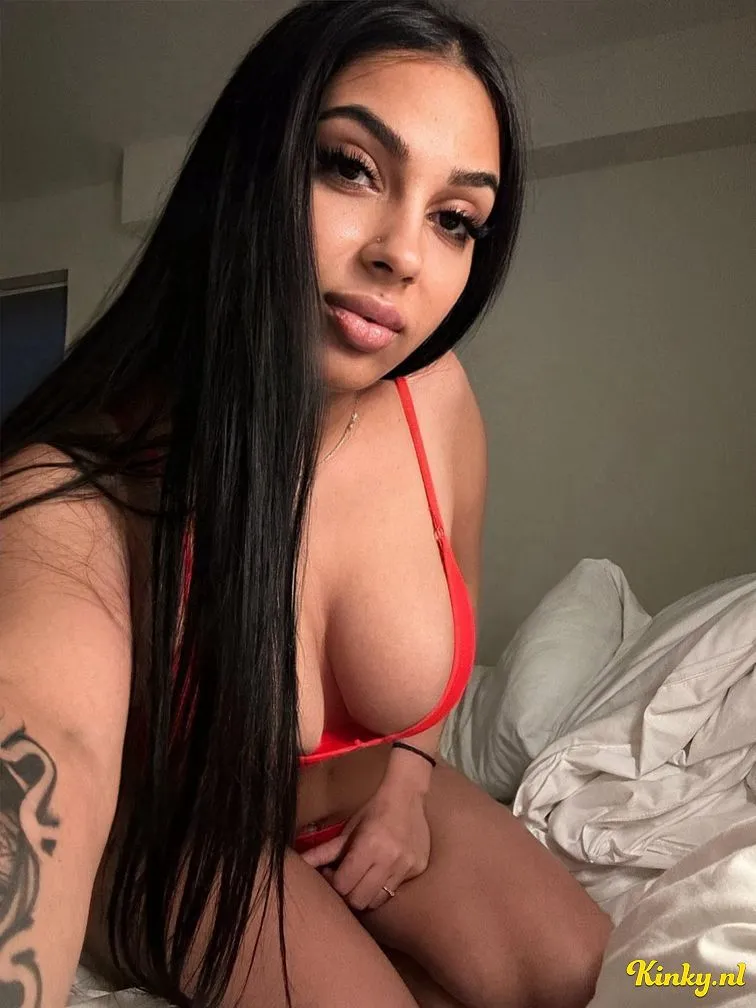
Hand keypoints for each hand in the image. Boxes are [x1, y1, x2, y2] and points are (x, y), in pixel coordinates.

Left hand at [300, 782, 430, 911]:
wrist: (407, 795)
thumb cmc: (374, 810)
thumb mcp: (348, 830)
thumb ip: (324, 851)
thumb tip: (300, 863)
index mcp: (369, 846)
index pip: (343, 885)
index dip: (333, 882)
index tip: (331, 871)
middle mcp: (390, 859)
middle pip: (360, 900)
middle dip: (348, 893)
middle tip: (346, 878)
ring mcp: (407, 866)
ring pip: (379, 900)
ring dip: (366, 893)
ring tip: (363, 876)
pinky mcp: (419, 869)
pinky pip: (396, 890)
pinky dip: (386, 884)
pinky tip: (383, 868)